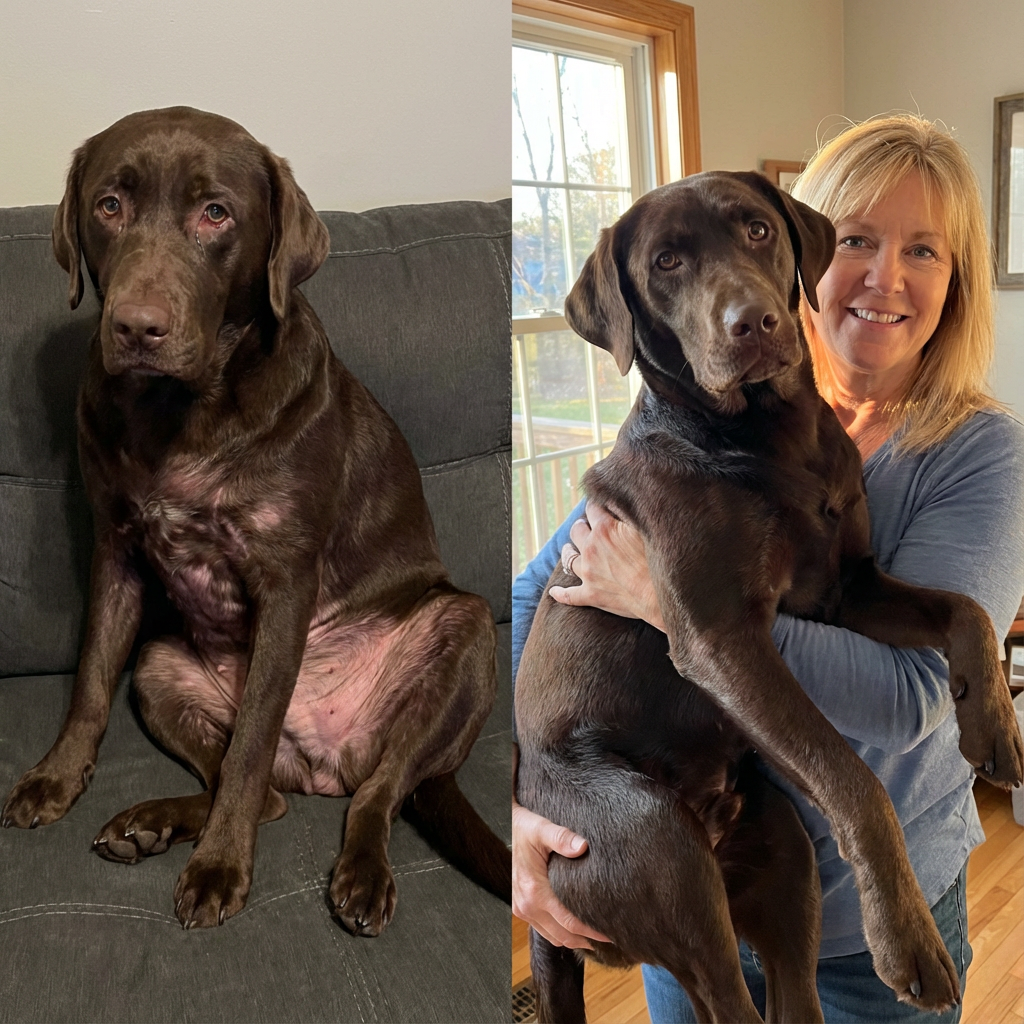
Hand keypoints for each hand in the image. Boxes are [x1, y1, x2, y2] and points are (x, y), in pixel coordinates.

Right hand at [512, 800, 609, 948]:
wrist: (502, 829)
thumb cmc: (522, 828)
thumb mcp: (540, 828)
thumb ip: (561, 837)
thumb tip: (582, 847)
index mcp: (534, 891)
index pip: (569, 922)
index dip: (592, 931)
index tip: (611, 933)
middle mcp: (527, 906)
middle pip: (563, 936)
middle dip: (587, 940)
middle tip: (610, 937)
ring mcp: (522, 909)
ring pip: (554, 937)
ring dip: (574, 939)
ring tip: (596, 935)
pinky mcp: (521, 909)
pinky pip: (544, 930)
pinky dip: (561, 933)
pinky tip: (575, 927)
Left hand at [550, 501, 664, 630]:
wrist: (658, 595)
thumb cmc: (658, 559)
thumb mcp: (645, 525)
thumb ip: (629, 510)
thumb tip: (620, 497)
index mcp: (605, 528)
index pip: (593, 508)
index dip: (595, 505)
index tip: (598, 505)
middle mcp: (591, 548)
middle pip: (577, 530)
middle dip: (581, 526)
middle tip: (585, 526)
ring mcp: (588, 572)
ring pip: (569, 558)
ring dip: (568, 552)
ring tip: (569, 550)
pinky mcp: (590, 594)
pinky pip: (568, 595)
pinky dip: (560, 593)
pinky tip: (554, 592)